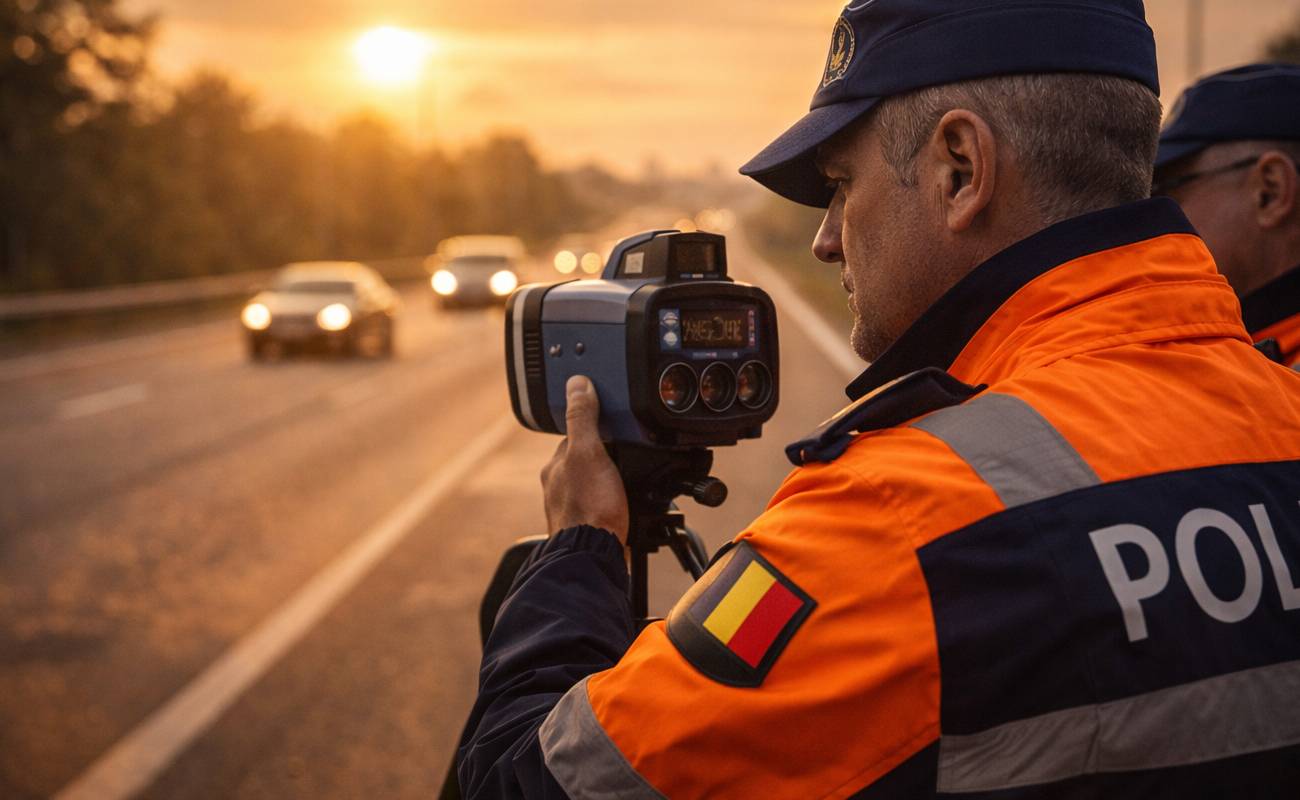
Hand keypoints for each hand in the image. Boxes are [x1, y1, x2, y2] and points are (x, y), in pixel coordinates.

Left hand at [541, 376, 629, 542]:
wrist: (594, 557)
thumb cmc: (589, 509)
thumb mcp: (588, 453)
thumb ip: (582, 418)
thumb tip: (576, 383)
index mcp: (557, 465)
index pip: (577, 433)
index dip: (598, 425)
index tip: (617, 421)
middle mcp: (561, 485)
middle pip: (588, 458)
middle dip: (609, 454)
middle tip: (633, 451)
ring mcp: (574, 506)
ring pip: (597, 482)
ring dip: (614, 479)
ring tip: (635, 478)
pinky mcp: (591, 524)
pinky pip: (605, 503)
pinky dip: (617, 500)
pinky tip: (630, 503)